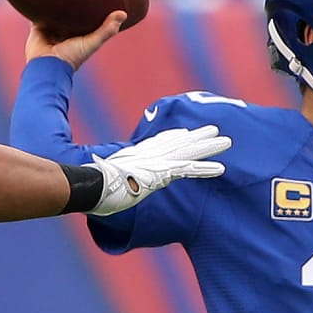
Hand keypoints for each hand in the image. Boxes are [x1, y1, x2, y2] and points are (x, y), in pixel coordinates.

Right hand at [25, 10, 126, 70]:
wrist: (46, 66)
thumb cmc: (71, 57)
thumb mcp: (92, 42)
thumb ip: (107, 30)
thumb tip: (124, 13)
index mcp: (78, 35)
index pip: (85, 18)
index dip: (91, 8)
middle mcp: (64, 31)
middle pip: (69, 13)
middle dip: (72, 1)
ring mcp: (50, 28)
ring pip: (54, 11)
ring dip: (55, 0)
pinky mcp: (38, 26)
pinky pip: (37, 12)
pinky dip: (39, 4)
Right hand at [86, 125, 229, 215]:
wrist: (88, 183)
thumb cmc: (86, 183)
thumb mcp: (95, 177)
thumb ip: (99, 177)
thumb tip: (85, 180)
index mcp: (133, 155)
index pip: (157, 142)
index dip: (172, 137)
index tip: (184, 132)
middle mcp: (147, 155)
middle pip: (177, 142)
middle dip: (196, 136)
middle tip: (214, 129)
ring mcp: (155, 162)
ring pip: (188, 152)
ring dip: (208, 147)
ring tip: (227, 141)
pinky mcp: (161, 173)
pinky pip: (188, 170)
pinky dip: (205, 169)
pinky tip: (222, 169)